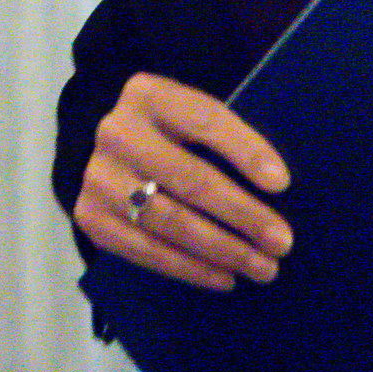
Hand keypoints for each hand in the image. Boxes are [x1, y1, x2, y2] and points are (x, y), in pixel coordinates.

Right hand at [72, 72, 293, 292]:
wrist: (108, 150)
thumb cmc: (169, 131)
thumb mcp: (190, 114)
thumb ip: (224, 136)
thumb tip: (277, 186)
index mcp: (150, 95)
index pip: (206, 121)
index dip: (245, 152)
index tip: (282, 183)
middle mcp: (118, 134)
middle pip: (191, 179)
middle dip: (242, 215)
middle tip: (282, 242)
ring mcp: (99, 178)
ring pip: (169, 222)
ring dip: (222, 250)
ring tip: (262, 268)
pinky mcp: (90, 218)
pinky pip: (145, 250)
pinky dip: (189, 267)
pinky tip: (224, 276)